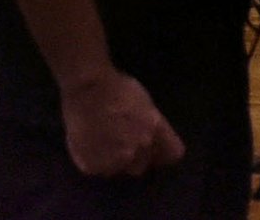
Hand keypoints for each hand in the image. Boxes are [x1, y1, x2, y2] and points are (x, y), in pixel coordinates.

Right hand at [58, 69, 183, 182]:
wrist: (86, 90)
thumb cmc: (116, 88)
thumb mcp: (144, 101)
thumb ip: (151, 124)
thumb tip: (152, 136)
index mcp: (154, 130)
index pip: (173, 154)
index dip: (164, 151)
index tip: (156, 148)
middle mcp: (138, 150)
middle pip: (142, 165)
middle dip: (135, 157)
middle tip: (122, 142)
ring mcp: (116, 162)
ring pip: (119, 169)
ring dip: (114, 161)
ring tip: (104, 142)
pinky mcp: (94, 168)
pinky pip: (99, 170)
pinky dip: (96, 161)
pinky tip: (90, 145)